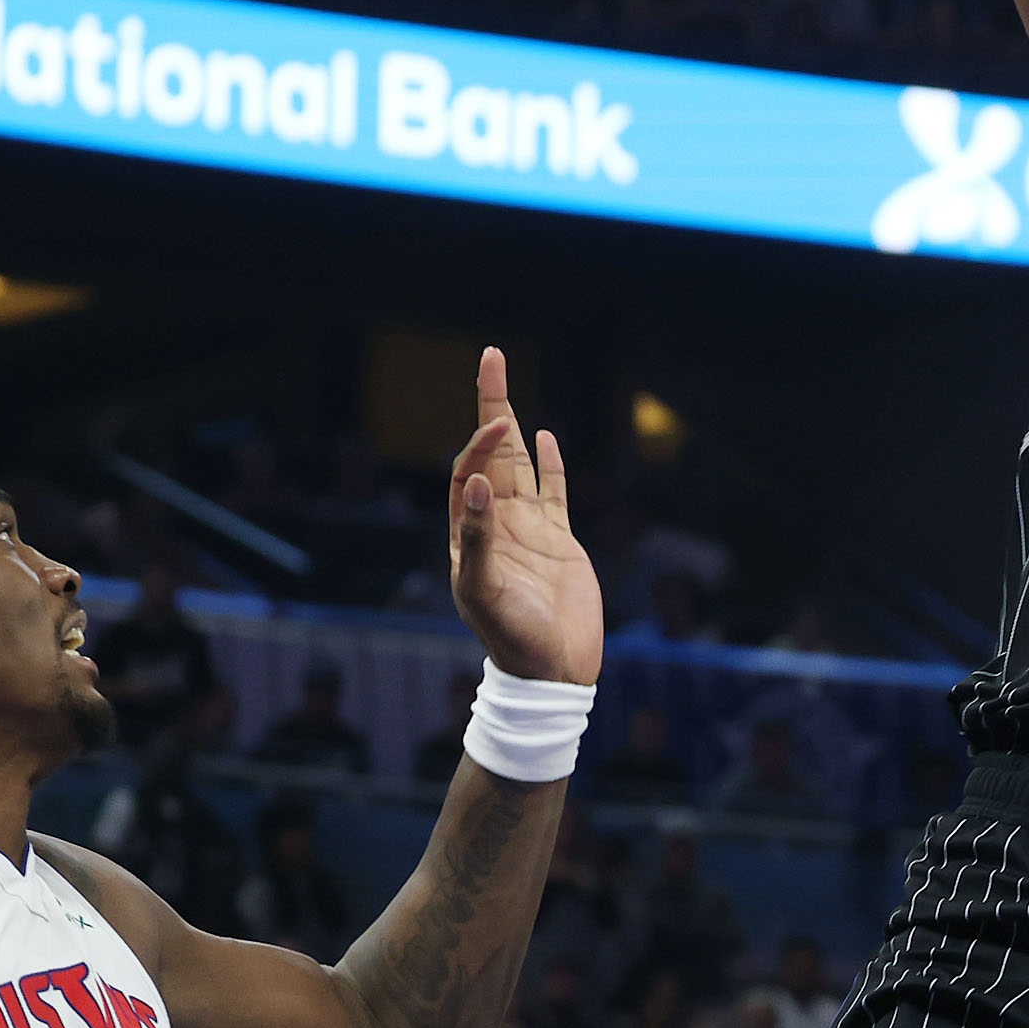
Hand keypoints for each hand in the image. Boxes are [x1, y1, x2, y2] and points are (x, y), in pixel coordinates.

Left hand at [447, 347, 604, 685]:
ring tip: (503, 385)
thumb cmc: (511, 636)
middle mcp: (496, 523)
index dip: (482, 443)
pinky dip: (551, 463)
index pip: (470, 470)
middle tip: (490, 357)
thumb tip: (477, 483)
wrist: (552, 670)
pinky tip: (548, 436)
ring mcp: (529, 530)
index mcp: (469, 533)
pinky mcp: (559, 541)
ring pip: (522, 464)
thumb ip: (479, 536)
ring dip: (514, 426)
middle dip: (490, 407)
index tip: (500, 426)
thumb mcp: (485, 590)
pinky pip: (553, 492)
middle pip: (492, 453)